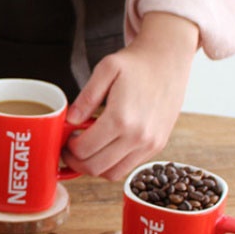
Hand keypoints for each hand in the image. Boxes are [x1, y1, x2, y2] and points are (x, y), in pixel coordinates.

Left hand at [63, 12, 199, 180]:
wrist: (169, 60)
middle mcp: (138, 136)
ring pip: (112, 173)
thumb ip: (86, 97)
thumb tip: (70, 120)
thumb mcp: (105, 70)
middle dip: (76, 161)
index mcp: (121, 118)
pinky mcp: (157, 146)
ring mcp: (150, 144)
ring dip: (93, 167)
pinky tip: (104, 147)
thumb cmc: (136, 63)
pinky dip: (111, 164)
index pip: (84, 149)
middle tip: (68, 148)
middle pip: (95, 167)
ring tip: (85, 150)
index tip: (64, 139)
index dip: (68, 148)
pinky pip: (128, 168)